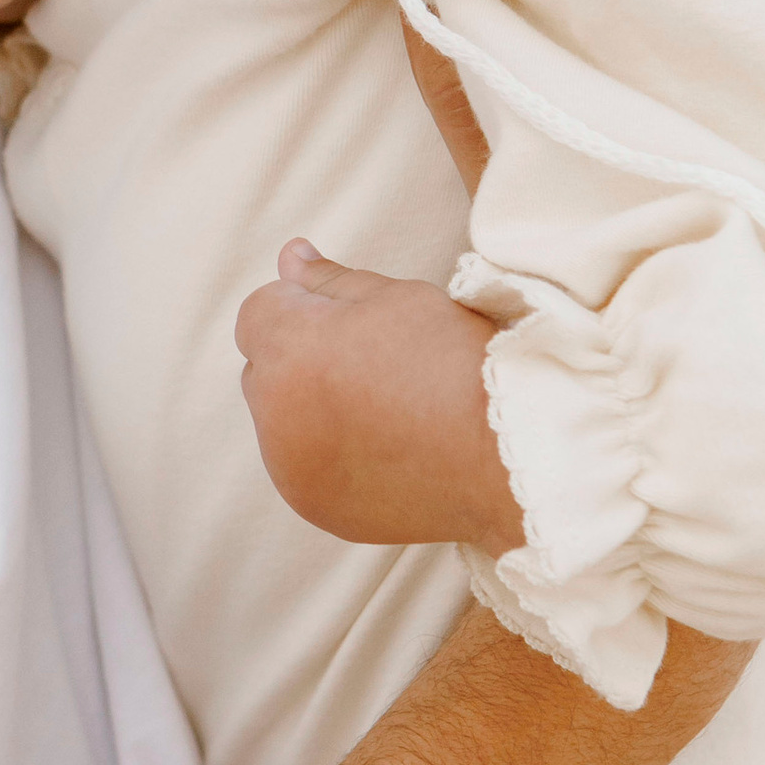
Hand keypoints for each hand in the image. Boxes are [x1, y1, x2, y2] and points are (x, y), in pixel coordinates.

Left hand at [235, 243, 523, 556]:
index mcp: (289, 349)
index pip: (259, 313)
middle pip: (263, 370)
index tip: (359, 326)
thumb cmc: (455, 364)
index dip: (305, 310)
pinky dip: (330, 456)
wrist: (506, 456)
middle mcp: (274, 414)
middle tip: (376, 367)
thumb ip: (329, 280)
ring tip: (388, 411)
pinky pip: (304, 468)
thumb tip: (289, 258)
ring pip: (282, 423)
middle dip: (299, 361)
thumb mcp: (395, 298)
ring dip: (311, 412)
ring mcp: (291, 468)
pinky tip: (388, 449)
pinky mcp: (315, 506)